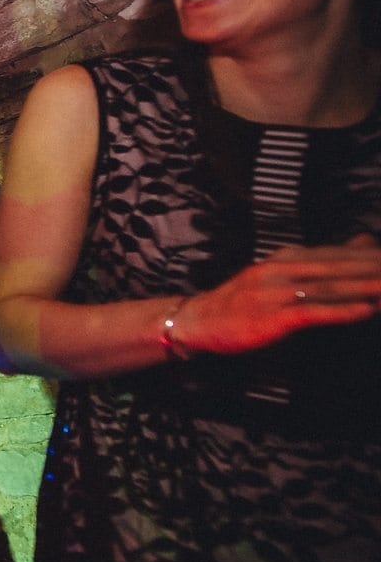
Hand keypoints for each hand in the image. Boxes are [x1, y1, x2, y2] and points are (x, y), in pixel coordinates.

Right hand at [169, 235, 380, 353]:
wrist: (198, 320)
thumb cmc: (243, 300)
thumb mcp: (280, 271)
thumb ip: (321, 259)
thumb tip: (363, 241)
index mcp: (285, 257)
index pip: (337, 252)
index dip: (370, 255)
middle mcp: (281, 269)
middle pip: (338, 266)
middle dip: (372, 266)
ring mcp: (275, 292)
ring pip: (330, 287)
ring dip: (366, 287)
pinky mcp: (271, 316)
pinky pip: (313, 311)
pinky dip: (341, 310)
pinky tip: (365, 310)